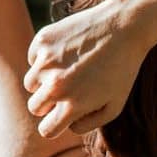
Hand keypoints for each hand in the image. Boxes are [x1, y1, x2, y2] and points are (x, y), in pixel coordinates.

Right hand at [23, 0, 148, 137]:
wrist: (125, 26)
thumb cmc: (122, 69)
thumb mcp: (115, 105)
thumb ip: (89, 124)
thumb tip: (67, 127)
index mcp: (72, 106)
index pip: (46, 130)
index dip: (54, 126)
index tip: (60, 117)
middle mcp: (55, 86)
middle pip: (35, 107)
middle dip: (48, 104)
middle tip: (67, 90)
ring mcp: (46, 62)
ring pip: (31, 83)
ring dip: (44, 81)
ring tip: (68, 69)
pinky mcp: (43, 40)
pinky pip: (34, 58)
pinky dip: (45, 58)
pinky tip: (67, 51)